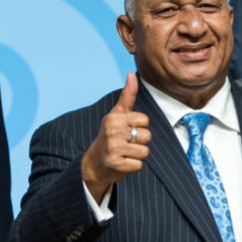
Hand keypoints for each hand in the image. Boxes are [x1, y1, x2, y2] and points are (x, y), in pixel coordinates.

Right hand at [80, 72, 151, 201]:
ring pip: (145, 151)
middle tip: (125, 145)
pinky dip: (133, 167)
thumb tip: (132, 74)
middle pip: (147, 136)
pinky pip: (139, 165)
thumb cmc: (110, 136)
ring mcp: (113, 148)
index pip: (145, 120)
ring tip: (125, 154)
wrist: (94, 164)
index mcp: (114, 118)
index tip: (127, 131)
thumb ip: (127, 96)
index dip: (139, 127)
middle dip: (140, 143)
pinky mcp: (116, 164)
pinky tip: (122, 163)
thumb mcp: (117, 115)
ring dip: (137, 156)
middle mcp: (112, 131)